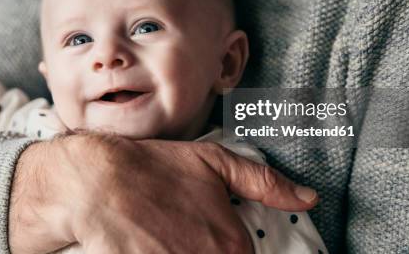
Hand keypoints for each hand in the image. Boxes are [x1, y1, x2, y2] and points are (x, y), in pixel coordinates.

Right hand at [8, 133, 317, 253]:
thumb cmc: (157, 169)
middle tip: (179, 232)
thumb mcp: (215, 163)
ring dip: (184, 251)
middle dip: (203, 249)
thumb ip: (266, 184)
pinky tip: (153, 244)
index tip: (202, 234)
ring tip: (166, 237)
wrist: (98, 182)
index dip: (224, 248)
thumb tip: (310, 198)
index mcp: (233, 246)